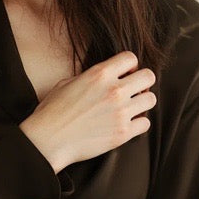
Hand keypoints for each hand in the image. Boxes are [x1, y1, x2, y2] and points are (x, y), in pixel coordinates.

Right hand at [19, 51, 155, 173]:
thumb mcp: (67, 83)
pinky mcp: (122, 133)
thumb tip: (104, 77)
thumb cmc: (52, 113)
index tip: (125, 75)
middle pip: (149, 77)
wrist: (48, 141)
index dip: (130, 66)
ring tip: (130, 109)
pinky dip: (138, 124)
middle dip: (142, 83)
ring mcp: (120, 112)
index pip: (131, 58)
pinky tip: (126, 125)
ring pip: (151, 100)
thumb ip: (90, 77)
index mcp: (99, 74)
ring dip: (142, 103)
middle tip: (133, 91)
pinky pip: (145, 123)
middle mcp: (114, 90)